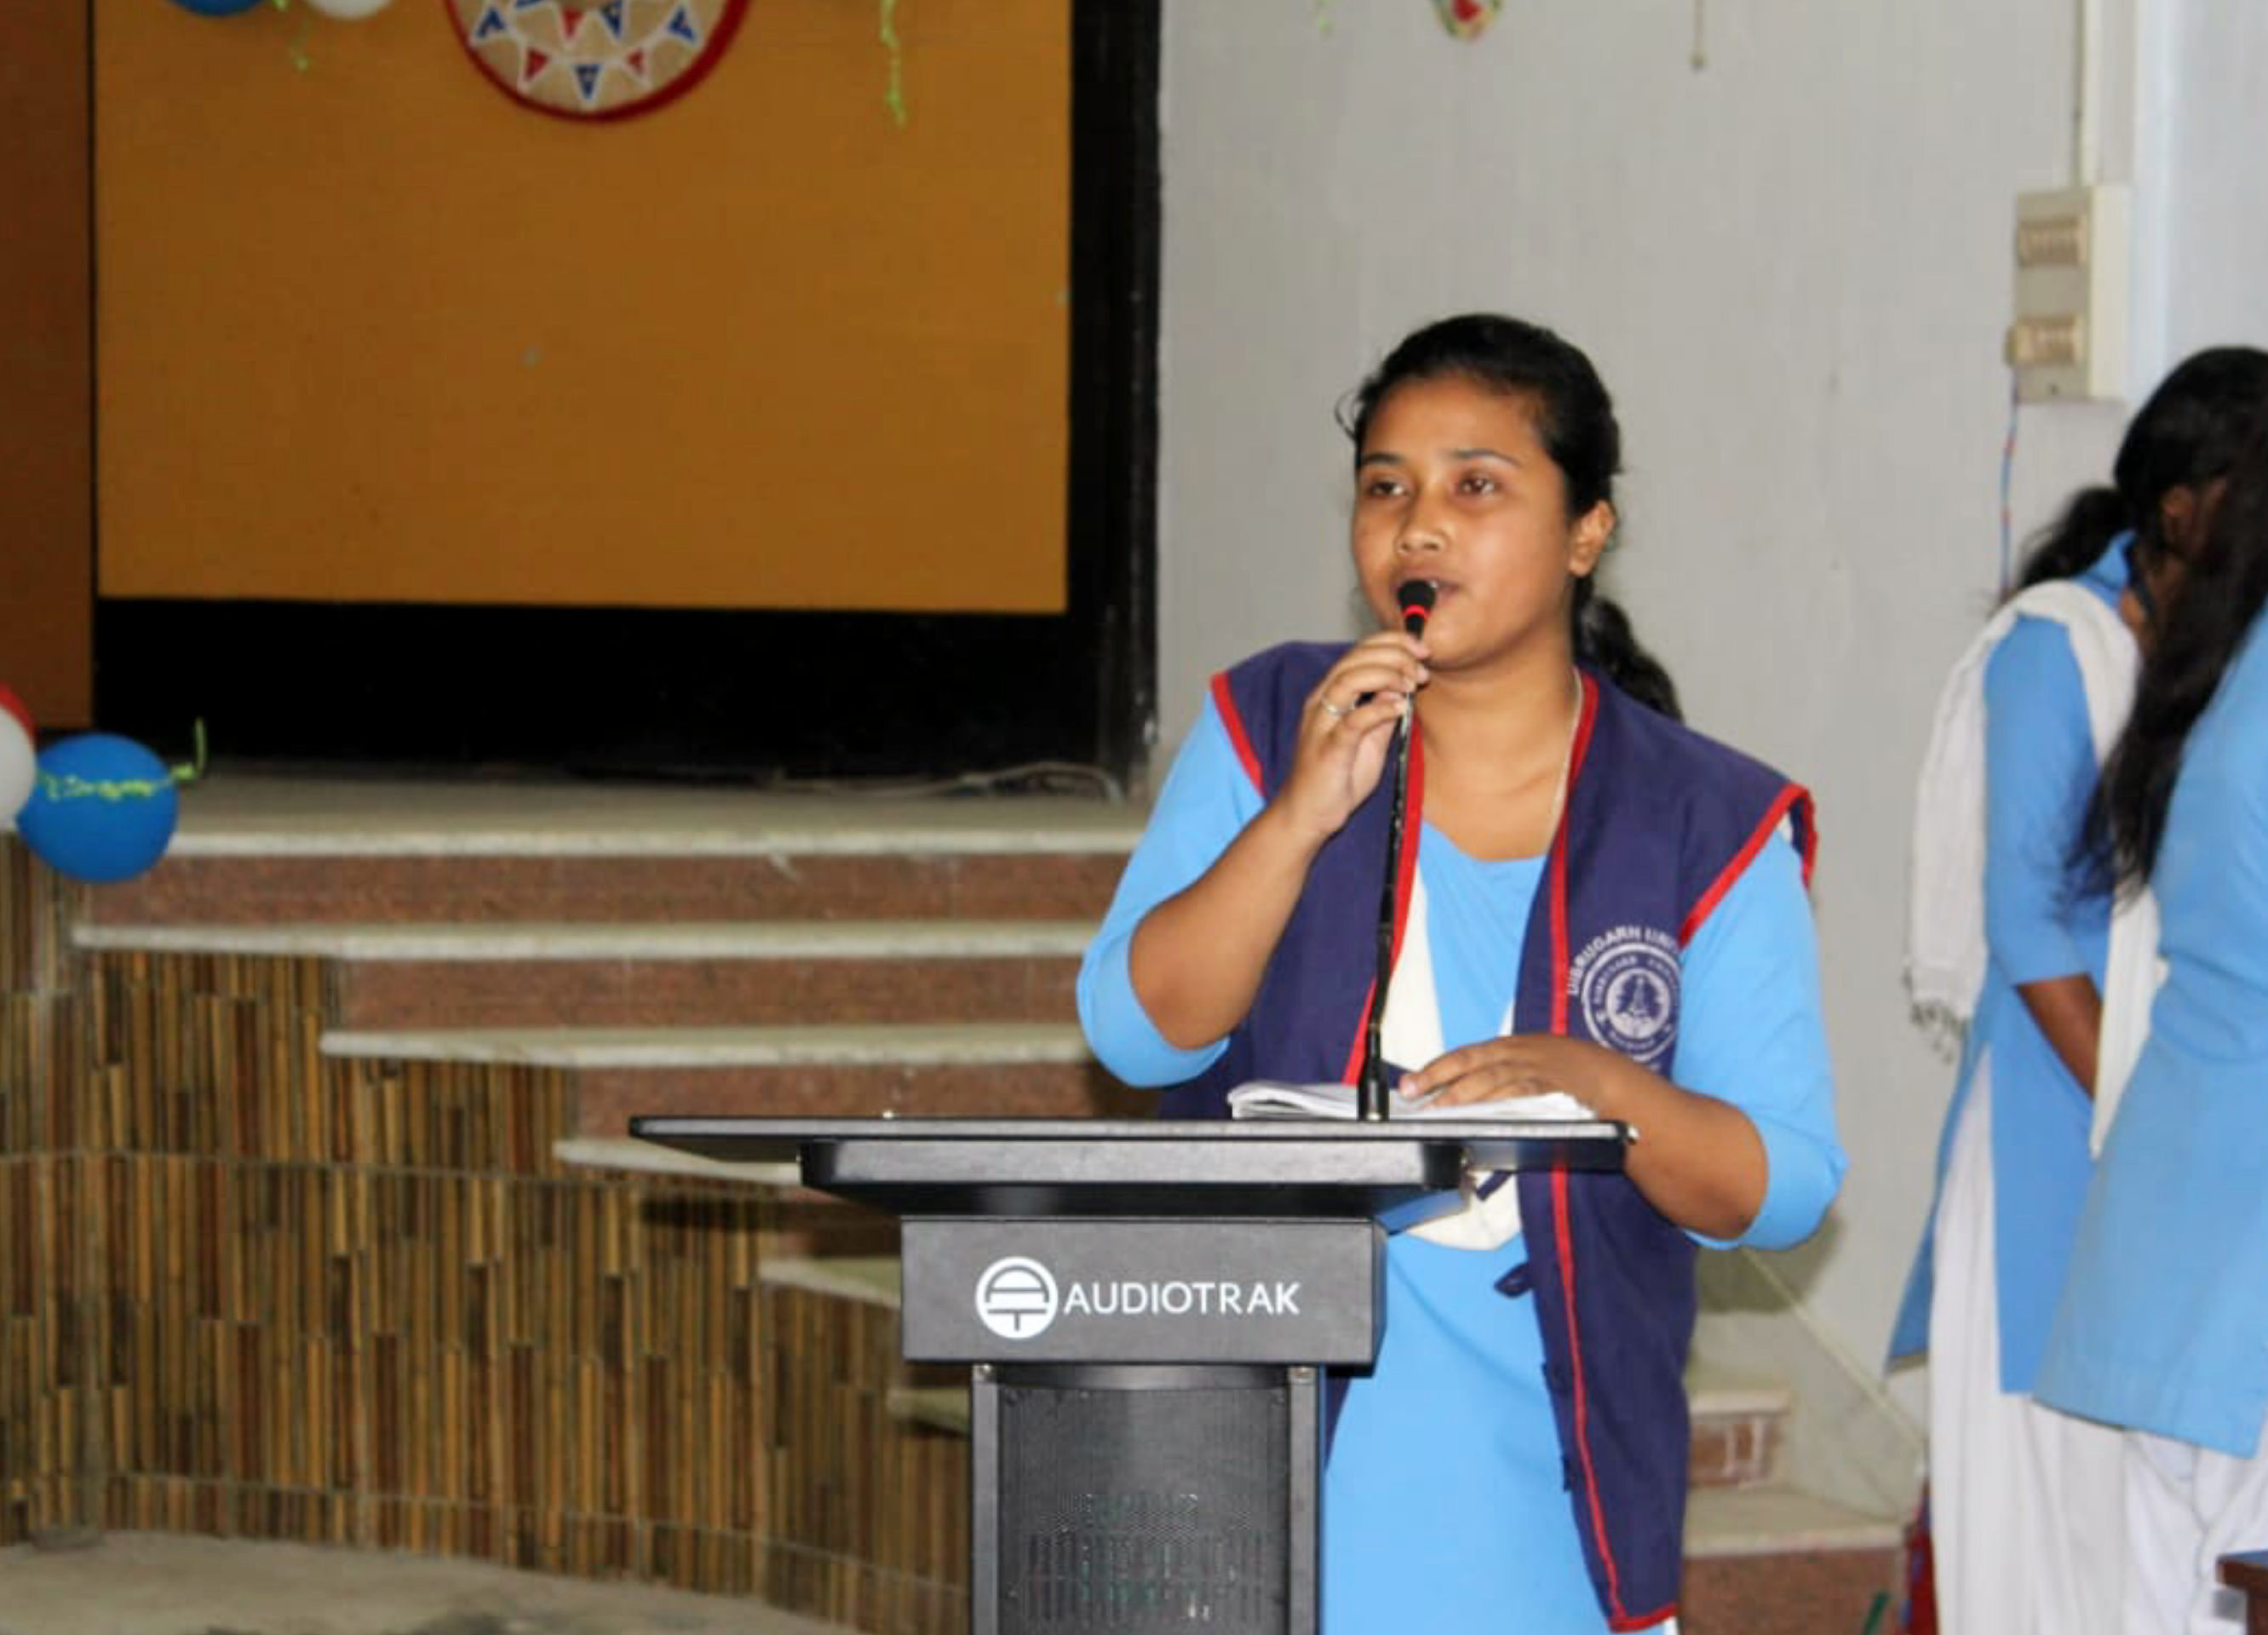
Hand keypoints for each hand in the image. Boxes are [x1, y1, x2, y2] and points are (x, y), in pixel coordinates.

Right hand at [1276, 631, 1429, 841]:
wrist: (1309, 814)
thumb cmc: (1337, 777)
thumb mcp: (1370, 739)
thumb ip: (1383, 713)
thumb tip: (1403, 687)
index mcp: (1330, 695)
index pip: (1358, 652)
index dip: (1391, 643)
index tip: (1421, 650)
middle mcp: (1320, 702)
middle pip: (1353, 658)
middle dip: (1394, 654)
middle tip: (1422, 666)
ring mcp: (1321, 724)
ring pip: (1348, 680)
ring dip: (1386, 675)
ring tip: (1412, 684)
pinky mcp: (1327, 749)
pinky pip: (1352, 721)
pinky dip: (1378, 709)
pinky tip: (1399, 707)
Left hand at [1398, 1033, 1635, 1110]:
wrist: (1608, 1077)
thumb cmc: (1560, 1071)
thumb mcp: (1525, 1062)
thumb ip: (1492, 1076)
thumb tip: (1448, 1097)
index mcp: (1506, 1048)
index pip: (1462, 1056)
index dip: (1433, 1070)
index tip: (1407, 1086)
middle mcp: (1517, 1056)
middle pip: (1473, 1067)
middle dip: (1441, 1082)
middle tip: (1417, 1100)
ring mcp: (1536, 1073)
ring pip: (1496, 1083)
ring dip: (1466, 1099)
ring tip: (1442, 1113)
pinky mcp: (1554, 1092)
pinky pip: (1525, 1098)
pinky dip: (1504, 1106)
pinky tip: (1486, 1117)